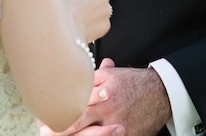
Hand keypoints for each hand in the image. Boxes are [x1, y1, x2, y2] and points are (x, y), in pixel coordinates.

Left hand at [39, 59, 169, 135]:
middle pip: (78, 125)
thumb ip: (91, 78)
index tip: (43, 116)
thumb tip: (73, 75)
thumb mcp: (112, 75)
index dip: (58, 111)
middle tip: (44, 132)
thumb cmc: (133, 82)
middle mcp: (108, 112)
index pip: (74, 106)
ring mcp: (118, 127)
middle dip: (59, 131)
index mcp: (101, 95)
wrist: (161, 93)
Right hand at [58, 0, 111, 41]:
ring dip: (91, 13)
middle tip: (74, 7)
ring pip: (99, 10)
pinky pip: (99, 24)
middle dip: (88, 0)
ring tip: (76, 19)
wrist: (65, 30)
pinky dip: (92, 25)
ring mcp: (106, 10)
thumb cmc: (60, 9)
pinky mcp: (106, 25)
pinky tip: (80, 27)